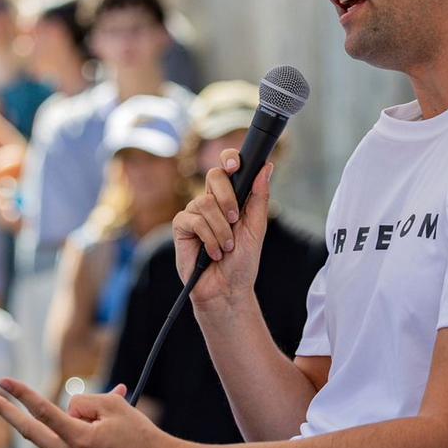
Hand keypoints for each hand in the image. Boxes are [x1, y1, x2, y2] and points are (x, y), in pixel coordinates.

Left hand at [0, 378, 168, 447]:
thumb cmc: (140, 436)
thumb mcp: (114, 406)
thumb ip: (84, 402)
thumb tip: (68, 409)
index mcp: (78, 441)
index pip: (42, 412)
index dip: (20, 394)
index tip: (1, 381)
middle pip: (29, 430)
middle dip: (4, 412)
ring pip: (60, 430)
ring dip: (80, 419)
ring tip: (114, 427)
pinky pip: (72, 439)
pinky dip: (86, 426)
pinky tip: (111, 430)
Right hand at [172, 155, 272, 309]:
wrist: (227, 288)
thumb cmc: (242, 262)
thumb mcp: (256, 228)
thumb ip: (259, 197)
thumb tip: (266, 167)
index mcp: (230, 198)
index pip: (227, 169)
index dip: (229, 159)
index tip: (235, 164)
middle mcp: (211, 202)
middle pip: (214, 176)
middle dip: (228, 198)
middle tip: (235, 219)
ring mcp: (194, 213)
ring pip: (205, 203)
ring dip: (221, 229)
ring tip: (226, 247)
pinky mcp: (181, 227)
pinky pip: (194, 220)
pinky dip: (208, 237)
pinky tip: (213, 252)